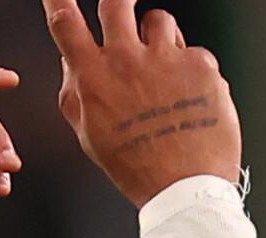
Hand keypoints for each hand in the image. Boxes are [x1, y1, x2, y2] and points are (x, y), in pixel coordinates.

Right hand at [42, 0, 238, 207]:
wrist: (185, 189)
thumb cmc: (137, 167)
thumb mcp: (91, 135)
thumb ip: (75, 93)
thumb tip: (70, 62)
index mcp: (94, 77)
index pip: (65, 22)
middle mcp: (126, 59)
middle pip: (116, 1)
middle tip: (125, 4)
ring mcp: (166, 58)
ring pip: (160, 20)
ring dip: (159, 37)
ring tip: (165, 72)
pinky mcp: (200, 64)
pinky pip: (193, 51)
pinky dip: (192, 71)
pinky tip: (191, 99)